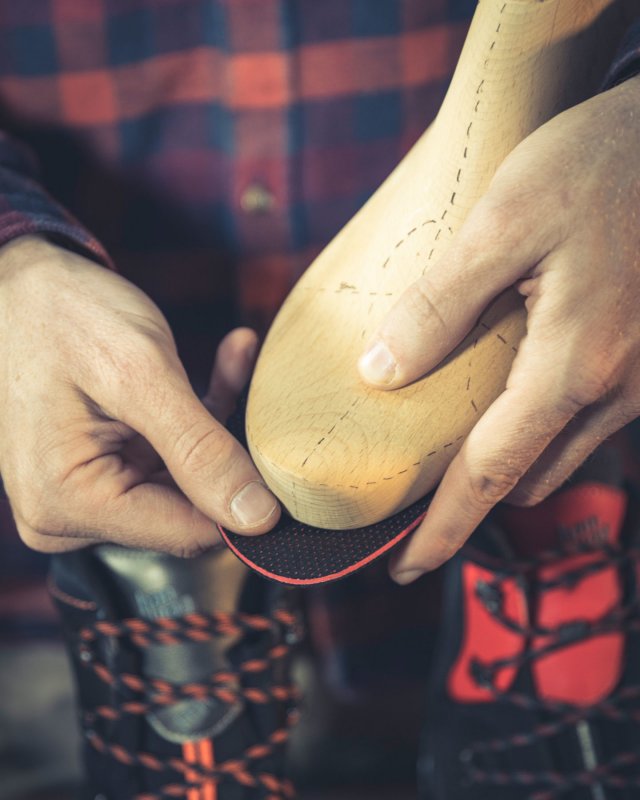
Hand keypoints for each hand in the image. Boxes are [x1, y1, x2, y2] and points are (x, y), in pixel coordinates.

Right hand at [0, 236, 278, 554]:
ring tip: (235, 355)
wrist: (18, 282)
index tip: (281, 446)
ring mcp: (82, 495)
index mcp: (68, 503)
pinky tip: (224, 363)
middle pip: (188, 510)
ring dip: (214, 421)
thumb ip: (199, 450)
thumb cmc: (63, 315)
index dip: (243, 497)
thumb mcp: (141, 375)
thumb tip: (257, 519)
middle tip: (256, 383)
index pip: (189, 532)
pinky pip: (166, 459)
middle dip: (227, 448)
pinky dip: (197, 415)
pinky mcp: (98, 471)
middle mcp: (68, 515)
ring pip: (184, 481)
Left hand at [358, 75, 639, 582]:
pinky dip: (541, 419)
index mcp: (574, 365)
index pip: (491, 474)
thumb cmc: (600, 163)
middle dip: (473, 493)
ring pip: (560, 448)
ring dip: (508, 455)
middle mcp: (617, 387)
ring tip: (454, 433)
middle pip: (527, 474)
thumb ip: (440, 304)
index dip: (443, 528)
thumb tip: (381, 372)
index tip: (402, 566)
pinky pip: (586, 414)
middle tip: (416, 484)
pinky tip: (507, 384)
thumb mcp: (504, 222)